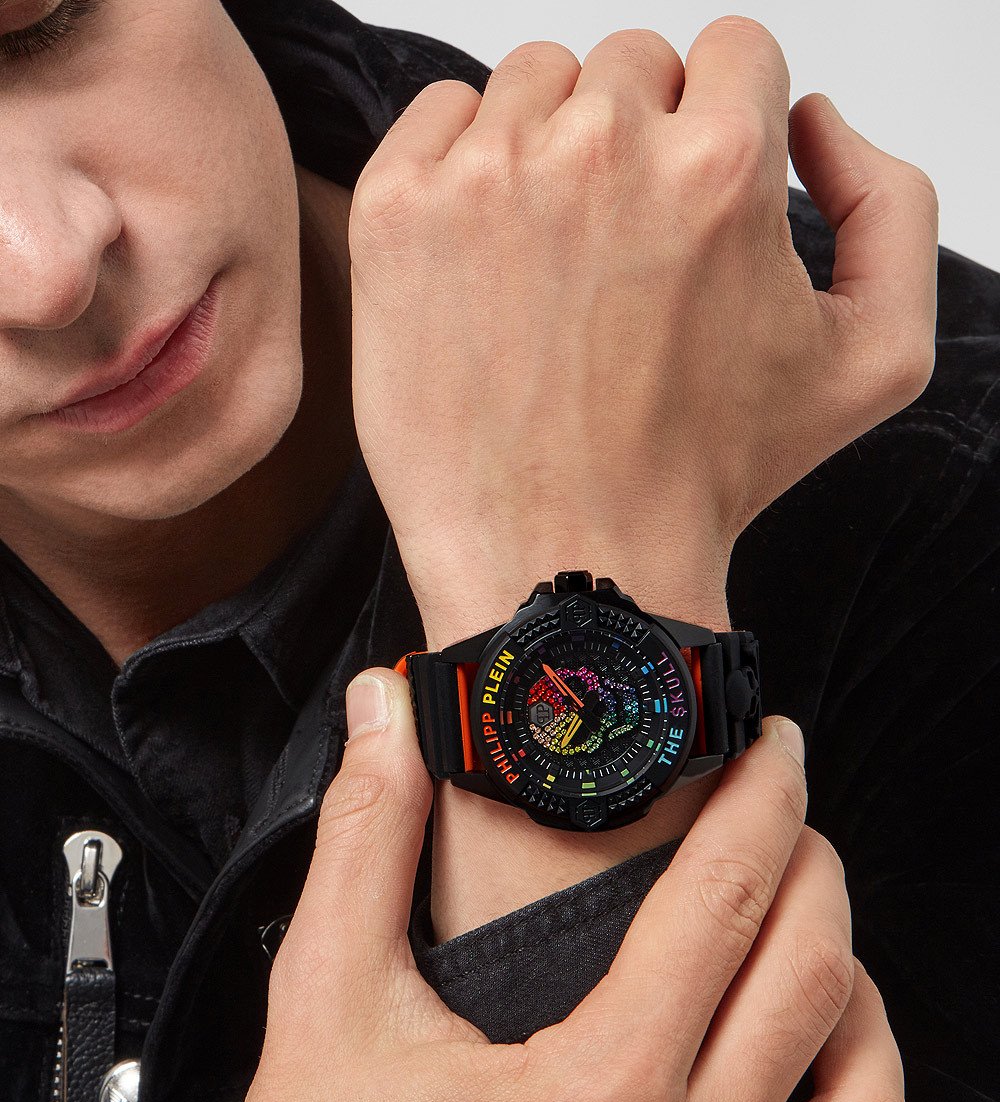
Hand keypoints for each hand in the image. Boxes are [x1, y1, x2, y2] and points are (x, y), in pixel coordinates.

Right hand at [163, 669, 933, 1101]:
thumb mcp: (326, 1008)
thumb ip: (365, 843)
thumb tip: (384, 713)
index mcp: (599, 1089)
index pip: (727, 894)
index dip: (763, 797)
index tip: (773, 751)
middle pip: (814, 983)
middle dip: (818, 875)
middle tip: (792, 831)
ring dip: (867, 1019)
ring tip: (828, 969)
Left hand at [348, 19, 937, 646]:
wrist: (568, 562)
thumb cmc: (703, 479)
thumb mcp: (875, 361)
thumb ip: (893, 209)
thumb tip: (816, 123)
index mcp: (722, 169)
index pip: (731, 55)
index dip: (719, 128)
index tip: (689, 201)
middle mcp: (604, 151)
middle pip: (630, 66)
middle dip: (638, 143)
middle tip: (619, 257)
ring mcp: (489, 174)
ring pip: (534, 83)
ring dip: (551, 148)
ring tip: (553, 267)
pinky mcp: (400, 209)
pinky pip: (437, 114)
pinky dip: (460, 164)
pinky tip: (485, 257)